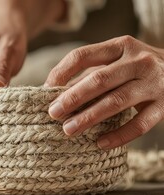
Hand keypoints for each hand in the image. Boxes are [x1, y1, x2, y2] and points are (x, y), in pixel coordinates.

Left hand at [45, 35, 163, 148]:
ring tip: (68, 130)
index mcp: (120, 46)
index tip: (45, 90)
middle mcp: (138, 61)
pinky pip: (140, 124)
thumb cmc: (138, 69)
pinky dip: (118, 135)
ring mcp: (154, 82)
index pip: (82, 55)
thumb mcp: (117, 62)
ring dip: (89, 117)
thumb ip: (90, 74)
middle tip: (52, 113)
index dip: (61, 72)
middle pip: (98, 80)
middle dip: (72, 98)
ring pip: (116, 101)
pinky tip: (100, 143)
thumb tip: (53, 94)